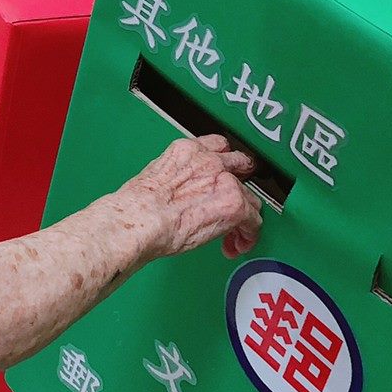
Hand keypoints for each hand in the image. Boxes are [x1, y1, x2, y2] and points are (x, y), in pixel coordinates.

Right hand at [117, 136, 261, 260]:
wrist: (140, 220)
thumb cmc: (138, 207)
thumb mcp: (155, 178)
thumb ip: (176, 179)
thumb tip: (180, 194)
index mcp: (186, 150)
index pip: (218, 146)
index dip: (223, 166)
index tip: (221, 179)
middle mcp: (209, 160)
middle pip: (241, 167)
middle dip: (240, 187)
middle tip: (233, 205)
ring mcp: (224, 181)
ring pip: (250, 197)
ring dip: (243, 216)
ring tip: (232, 235)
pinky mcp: (234, 205)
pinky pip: (254, 220)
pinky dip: (248, 234)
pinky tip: (236, 244)